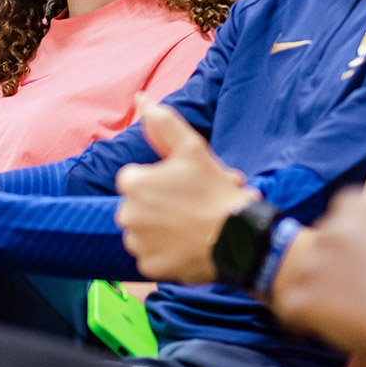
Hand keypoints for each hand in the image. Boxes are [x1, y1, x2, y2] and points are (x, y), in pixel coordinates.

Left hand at [114, 101, 255, 282]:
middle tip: (190, 205)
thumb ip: (163, 123)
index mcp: (132, 183)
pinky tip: (187, 245)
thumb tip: (141, 99)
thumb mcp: (192, 148)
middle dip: (159, 204)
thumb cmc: (214, 191)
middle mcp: (127, 214)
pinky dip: (166, 252)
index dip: (161, 180)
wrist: (239, 237)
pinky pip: (152, 256)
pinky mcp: (150, 267)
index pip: (137, 178)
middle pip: (139, 205)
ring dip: (161, 228)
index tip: (182, 184)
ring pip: (144, 231)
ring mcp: (138, 243)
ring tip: (190, 225)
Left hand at [272, 186, 365, 366]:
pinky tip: (318, 329)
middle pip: (320, 246)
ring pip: (303, 276)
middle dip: (333, 268)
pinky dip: (300, 320)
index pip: (341, 213)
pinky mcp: (307, 297)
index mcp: (365, 207)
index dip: (352, 241)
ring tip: (344, 315)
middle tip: (362, 295)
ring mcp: (318, 262)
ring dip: (316, 294)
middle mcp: (336, 227)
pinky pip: (289, 307)